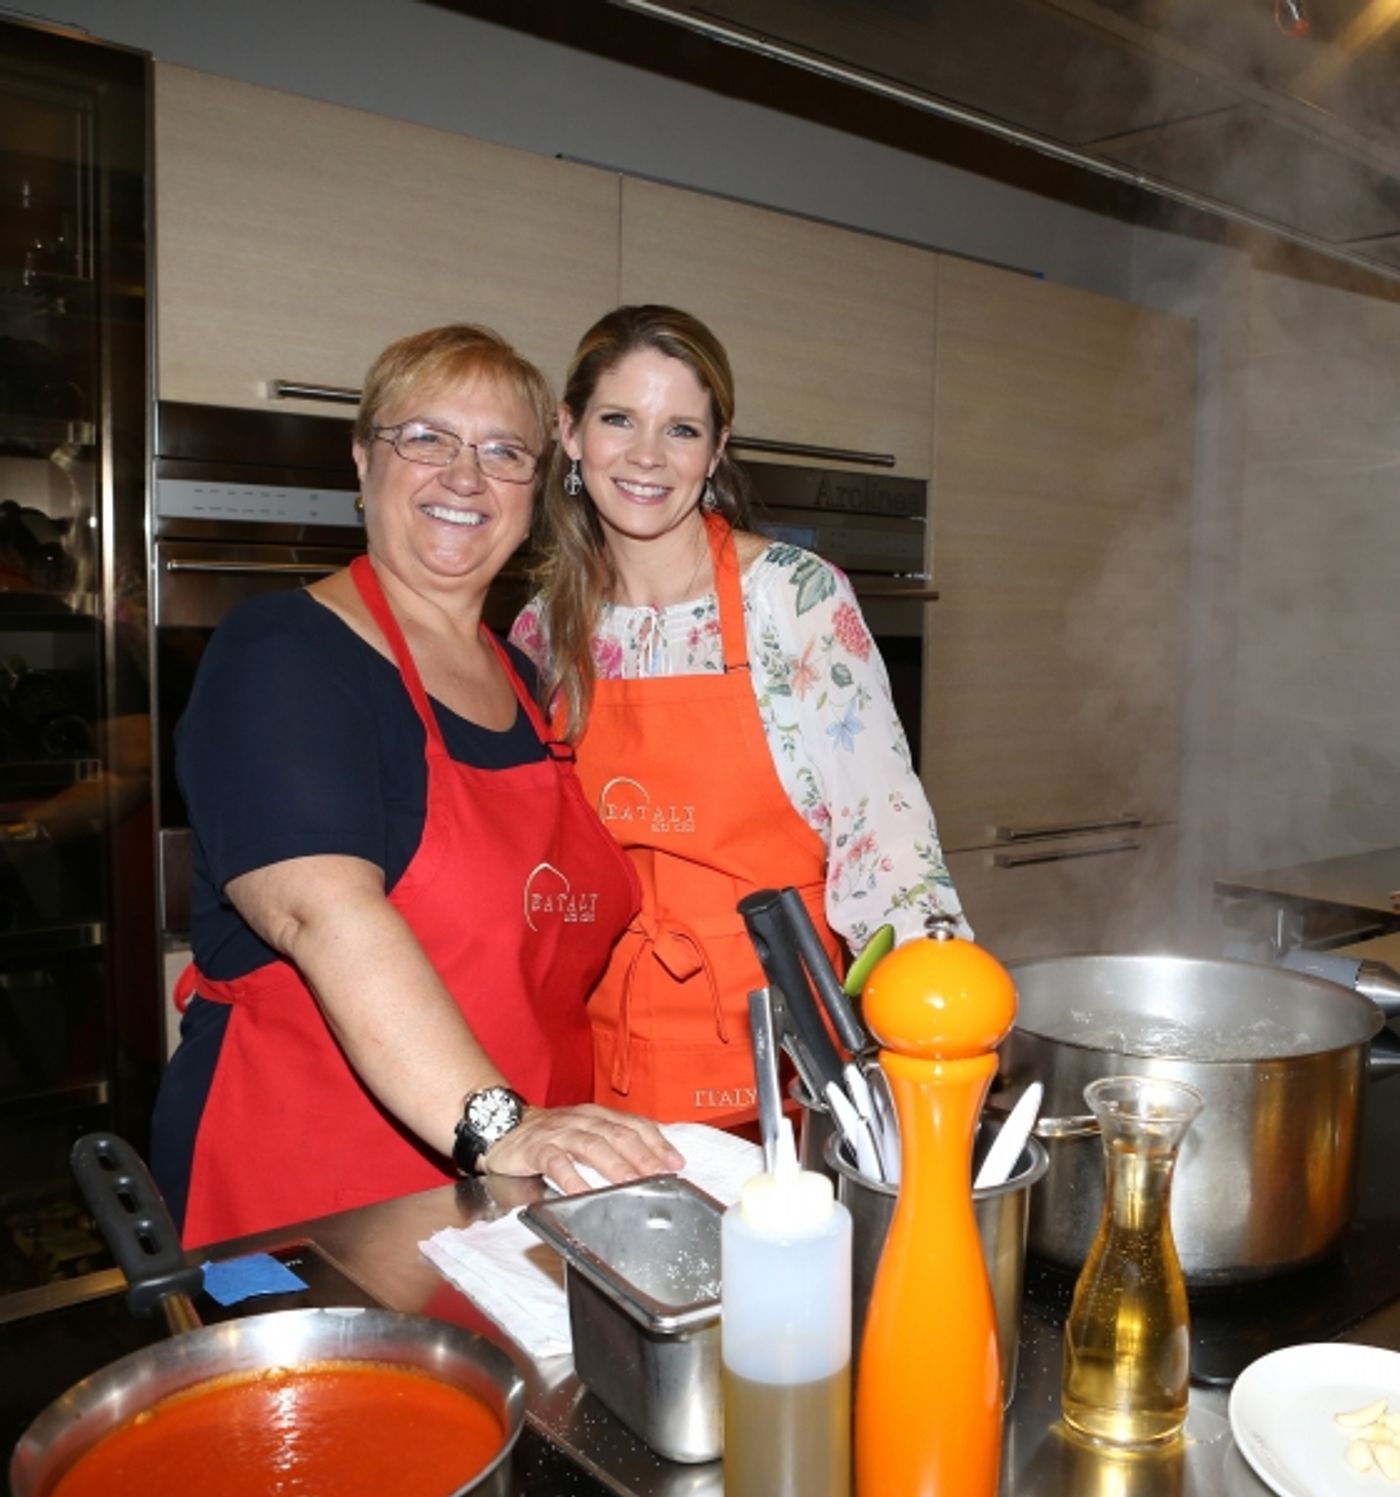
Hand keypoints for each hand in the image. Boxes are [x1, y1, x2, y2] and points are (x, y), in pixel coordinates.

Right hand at [481, 1104, 684, 1192]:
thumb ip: (612, 1142)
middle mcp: (582, 1119)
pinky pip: (556, 1162)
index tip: (676, 1163)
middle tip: (660, 1176)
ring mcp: (559, 1132)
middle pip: (617, 1134)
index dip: (657, 1142)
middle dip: (642, 1156)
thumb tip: (650, 1163)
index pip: (634, 1124)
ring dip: (614, 1165)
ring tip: (630, 1183)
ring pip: (591, 1145)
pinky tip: (581, 1193)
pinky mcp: (537, 1148)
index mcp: (598, 1115)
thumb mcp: (584, 1131)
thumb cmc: (549, 1134)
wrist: (501, 1125)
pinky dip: (570, 1178)